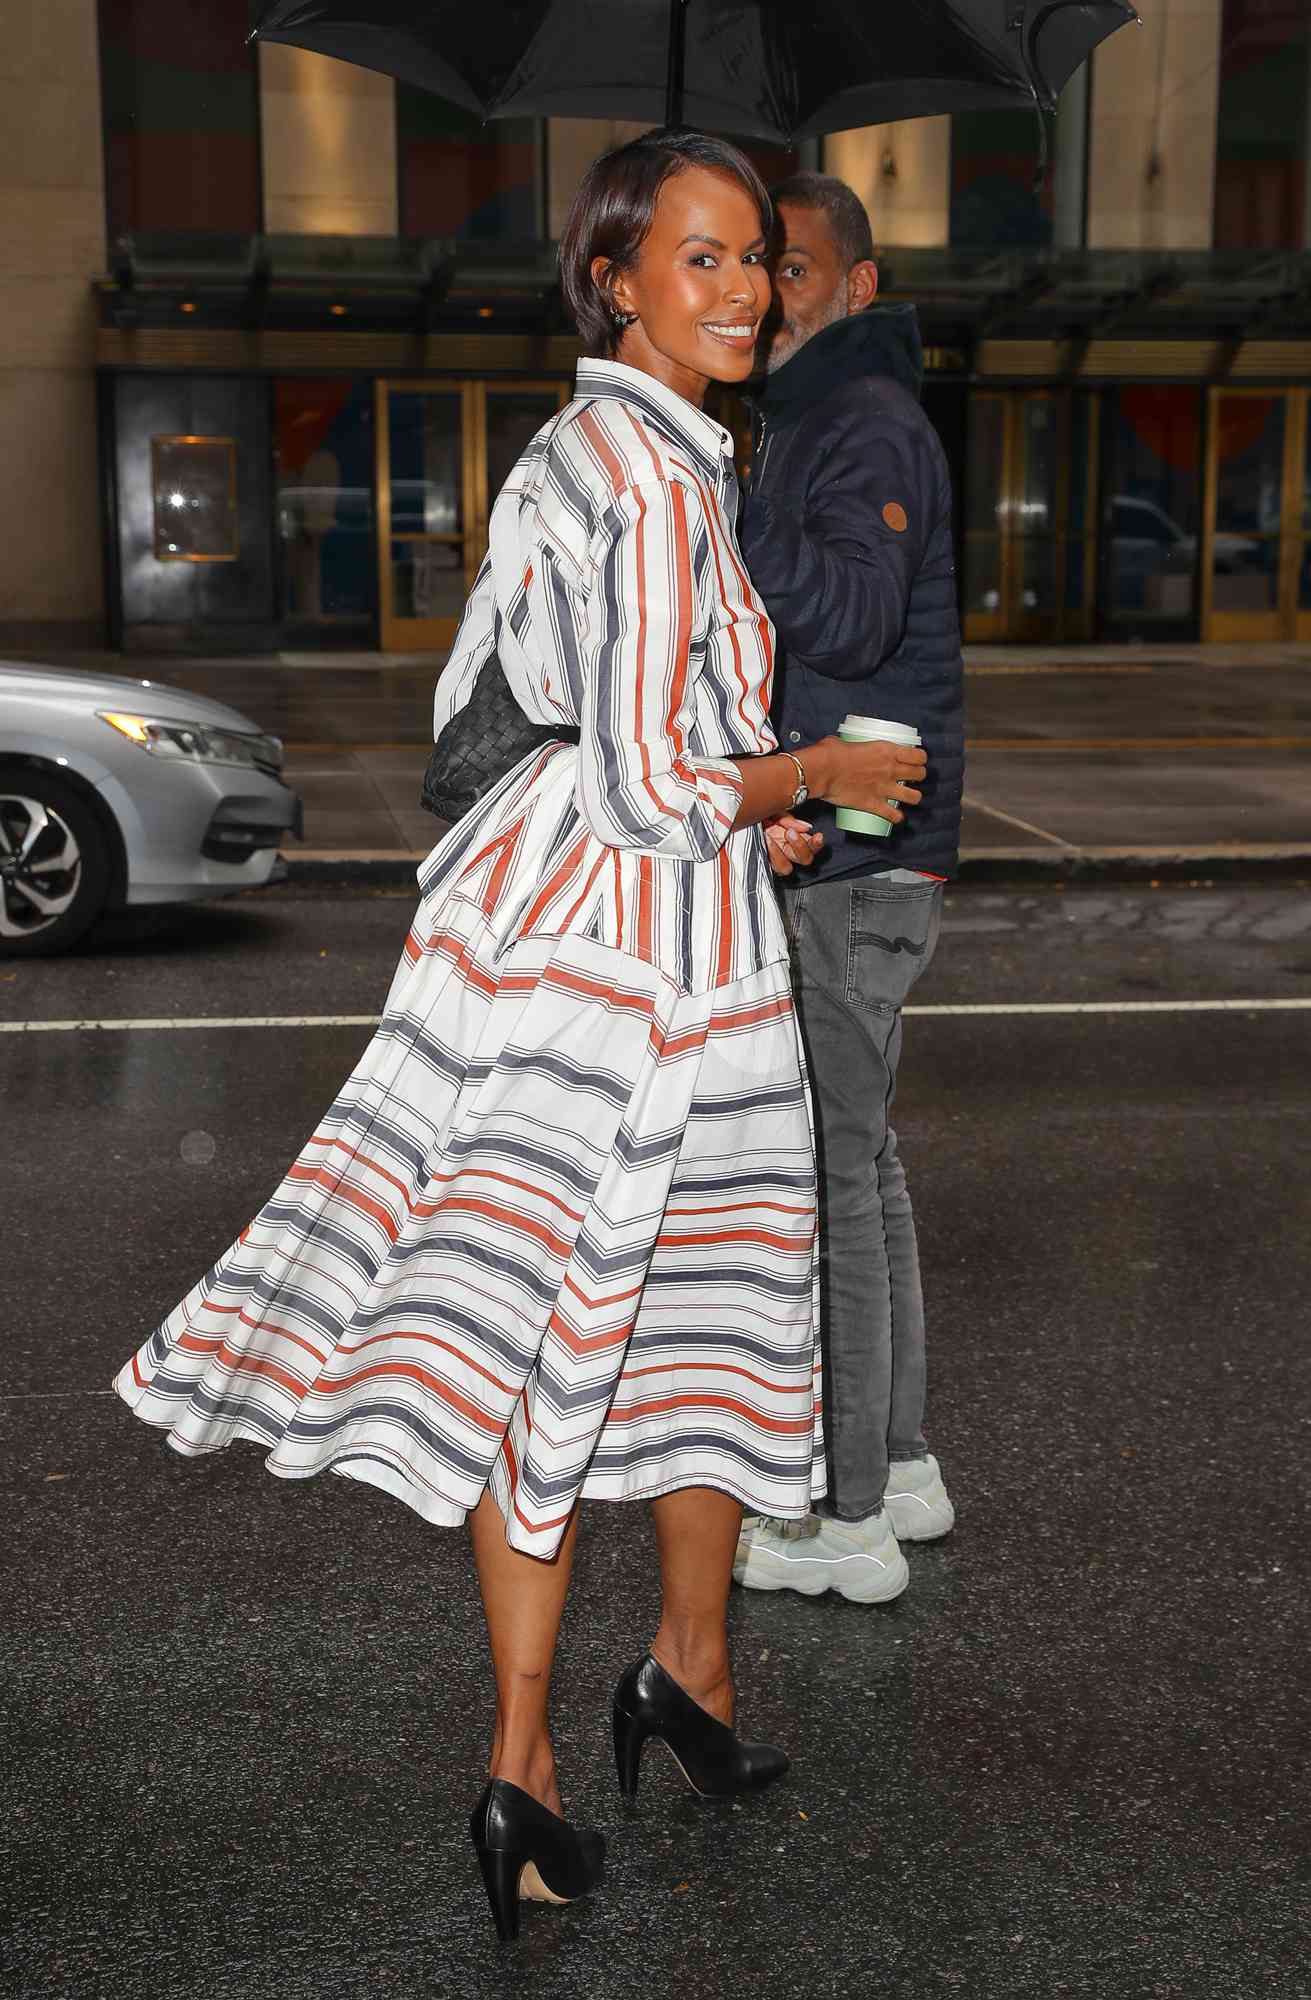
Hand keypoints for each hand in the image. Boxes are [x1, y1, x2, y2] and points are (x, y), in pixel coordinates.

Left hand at [764, 814, 823, 876]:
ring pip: (786, 869)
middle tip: (790, 833)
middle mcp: (788, 851)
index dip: (817, 844)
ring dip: (781, 854)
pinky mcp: (763, 863)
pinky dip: (770, 854)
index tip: (818, 836)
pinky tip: (766, 841)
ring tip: (771, 837)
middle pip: (805, 860)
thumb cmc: (760, 815)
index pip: (813, 846)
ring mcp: (775, 859)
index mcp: (796, 838)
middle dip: (800, 846)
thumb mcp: (776, 812)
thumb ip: (790, 821)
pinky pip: (770, 867)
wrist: (744, 816)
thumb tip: (806, 828)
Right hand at [808, 735, 925, 825]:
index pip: (919, 756)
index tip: (915, 760)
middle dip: (918, 777)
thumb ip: (854, 746)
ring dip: (913, 797)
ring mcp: (884, 788)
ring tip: (907, 797)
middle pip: (920, 775)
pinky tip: (895, 816)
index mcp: (887, 751)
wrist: (821, 771)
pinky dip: (896, 817)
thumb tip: (846, 748)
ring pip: (914, 797)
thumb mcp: (849, 742)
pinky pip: (894, 815)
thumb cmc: (831, 753)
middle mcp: (890, 769)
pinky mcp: (874, 804)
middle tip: (911, 778)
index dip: (920, 759)